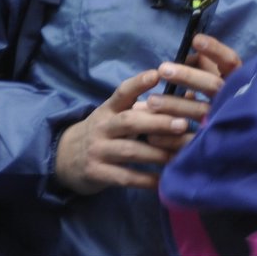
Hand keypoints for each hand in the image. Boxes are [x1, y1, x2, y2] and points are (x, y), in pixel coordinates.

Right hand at [54, 69, 190, 193]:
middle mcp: (102, 127)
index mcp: (109, 109)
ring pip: (130, 151)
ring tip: (180, 155)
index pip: (122, 92)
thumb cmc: (105, 132)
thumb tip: (192, 95)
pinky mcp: (96, 173)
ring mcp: (97, 151)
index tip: (157, 74)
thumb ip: (149, 107)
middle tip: (183, 124)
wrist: (65, 159)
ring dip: (158, 154)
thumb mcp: (119, 115)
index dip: (139, 83)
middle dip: (158, 122)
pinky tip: (162, 181)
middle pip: (129, 121)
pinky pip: (124, 177)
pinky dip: (145, 180)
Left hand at [141, 33, 241, 149]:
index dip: (216, 51)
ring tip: (150, 101)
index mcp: (235, 82)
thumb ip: (204, 66)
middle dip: (188, 76)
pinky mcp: (210, 146)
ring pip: (200, 112)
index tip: (196, 40)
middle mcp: (232, 101)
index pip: (230, 62)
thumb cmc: (218, 101)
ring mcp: (223, 123)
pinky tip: (152, 136)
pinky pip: (190, 141)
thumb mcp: (214, 80)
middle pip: (213, 85)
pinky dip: (170, 138)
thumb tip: (189, 52)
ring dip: (174, 105)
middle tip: (163, 69)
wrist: (239, 142)